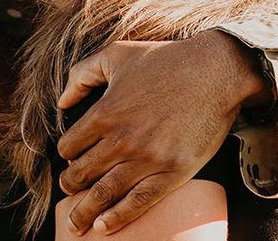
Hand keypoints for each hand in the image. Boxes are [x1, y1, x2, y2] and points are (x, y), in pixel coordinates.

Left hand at [55, 31, 269, 235]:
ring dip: (85, 211)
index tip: (72, 158)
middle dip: (70, 186)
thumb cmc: (166, 60)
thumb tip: (61, 101)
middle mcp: (121, 140)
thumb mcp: (116, 54)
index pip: (70, 146)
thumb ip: (81, 74)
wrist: (215, 71)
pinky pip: (138, 202)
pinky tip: (104, 226)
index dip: (67, 154)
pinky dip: (117, 217)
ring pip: (104, 193)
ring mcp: (147, 158)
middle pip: (82, 174)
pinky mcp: (173, 172)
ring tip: (76, 223)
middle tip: (68, 190)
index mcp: (105, 112)